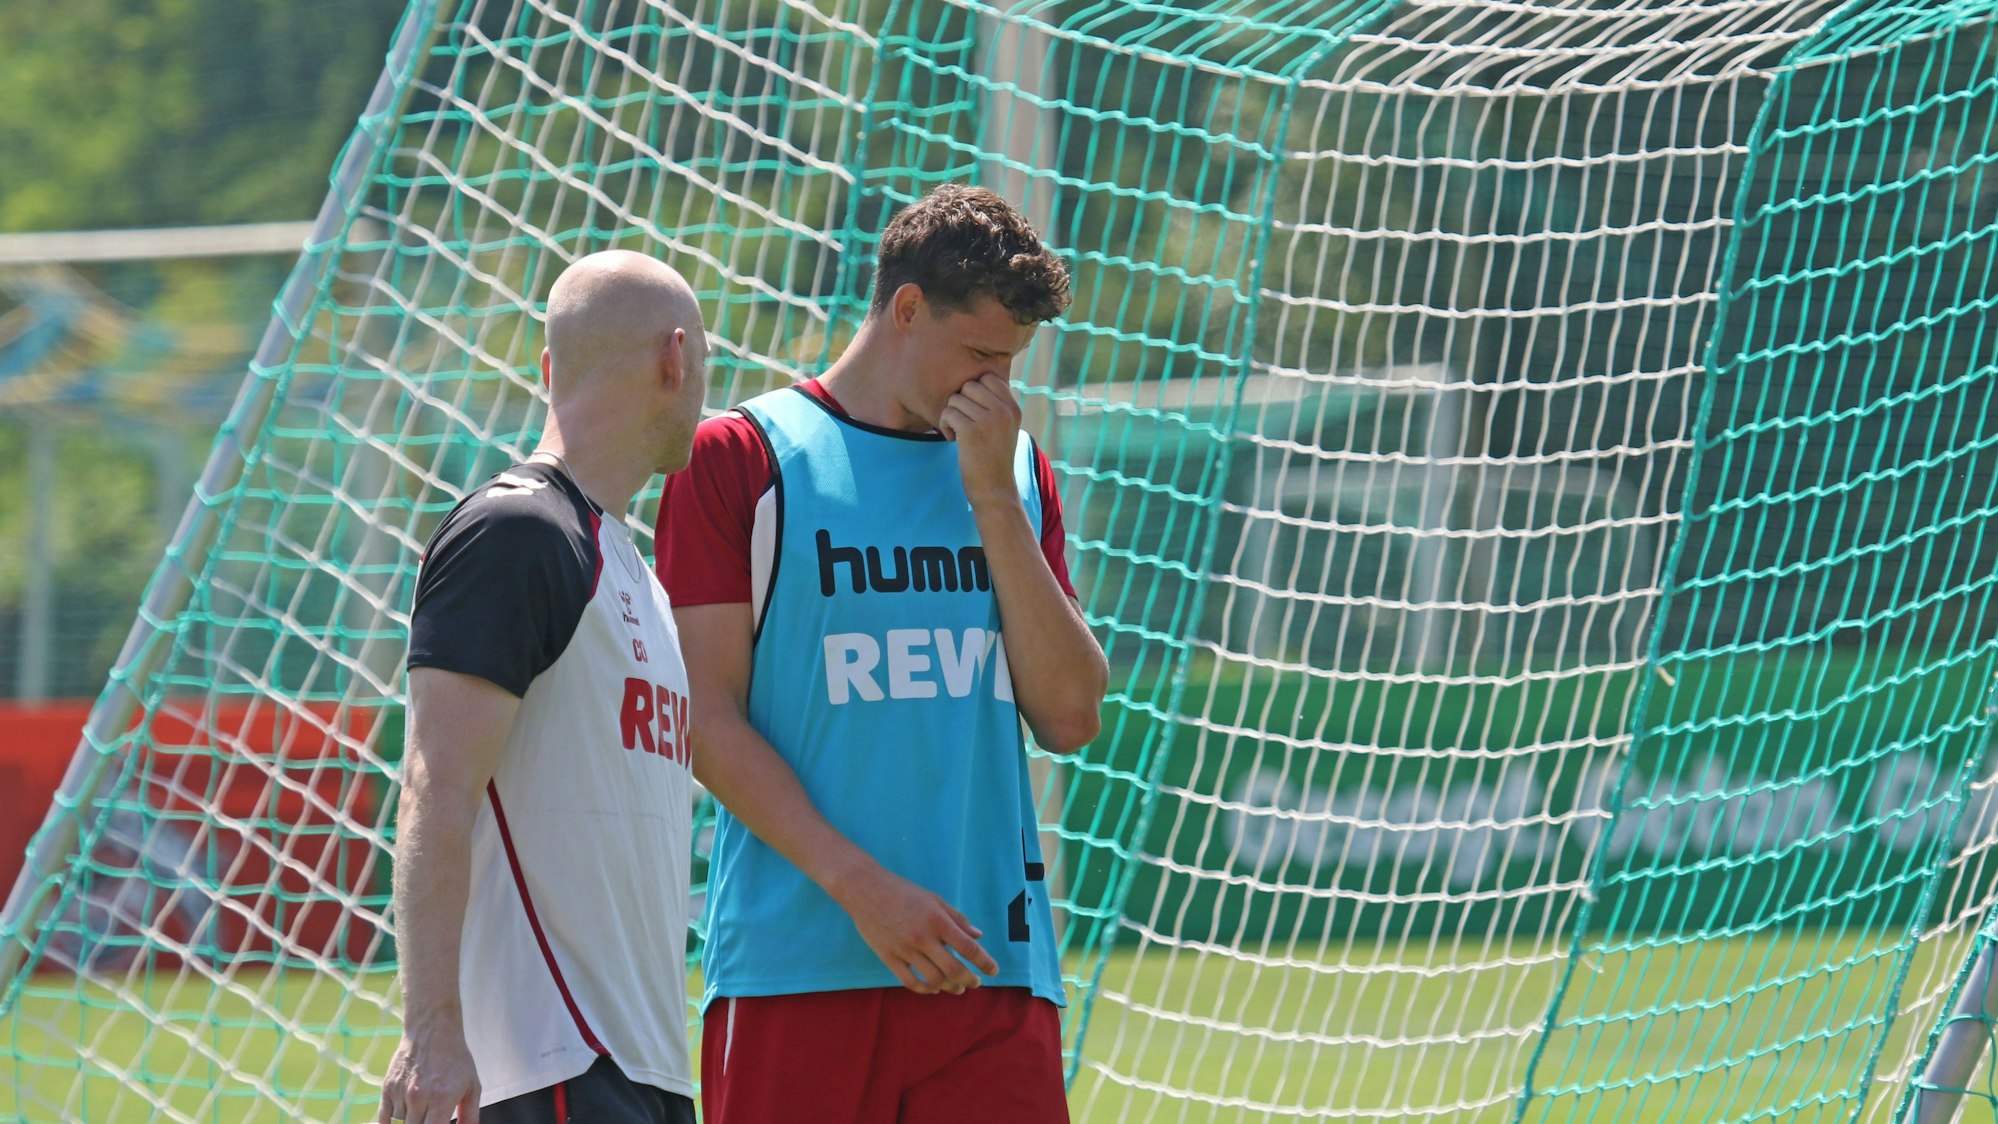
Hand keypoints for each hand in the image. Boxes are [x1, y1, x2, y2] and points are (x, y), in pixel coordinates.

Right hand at [379, 1028, 480, 1123]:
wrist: (432, 1031)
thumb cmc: (455, 1059)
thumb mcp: (472, 1086)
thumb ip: (470, 1115)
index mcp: (441, 1099)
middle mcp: (418, 1097)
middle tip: (431, 1116)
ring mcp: (400, 1093)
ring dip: (412, 1121)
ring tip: (423, 1108)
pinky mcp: (387, 1088)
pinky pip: (383, 1118)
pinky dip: (390, 1123)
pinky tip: (403, 1119)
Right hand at [834, 863, 1000, 994]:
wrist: (865, 889)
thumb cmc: (904, 892)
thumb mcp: (934, 899)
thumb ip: (958, 919)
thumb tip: (979, 936)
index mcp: (937, 920)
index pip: (968, 947)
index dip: (984, 962)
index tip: (994, 971)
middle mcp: (922, 937)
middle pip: (953, 969)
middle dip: (970, 980)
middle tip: (976, 983)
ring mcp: (904, 949)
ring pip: (933, 980)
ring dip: (950, 988)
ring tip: (957, 988)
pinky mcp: (888, 957)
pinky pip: (910, 982)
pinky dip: (925, 990)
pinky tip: (933, 988)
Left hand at [937, 374, 1021, 505]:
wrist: (995, 491)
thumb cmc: (994, 459)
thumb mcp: (1005, 429)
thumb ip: (996, 405)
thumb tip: (976, 380)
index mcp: (1013, 408)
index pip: (989, 378)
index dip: (974, 391)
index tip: (973, 410)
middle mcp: (1004, 411)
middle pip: (969, 385)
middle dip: (961, 402)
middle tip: (963, 422)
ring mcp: (989, 420)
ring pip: (956, 398)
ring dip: (951, 415)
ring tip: (958, 433)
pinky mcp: (971, 431)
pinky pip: (948, 413)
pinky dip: (945, 426)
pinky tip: (953, 440)